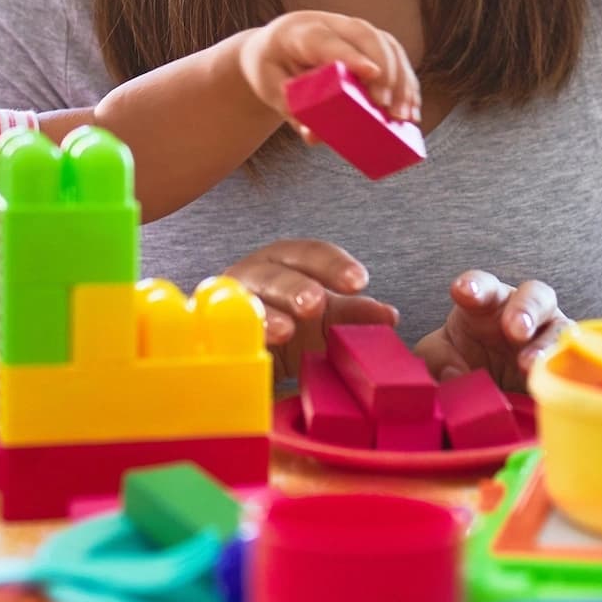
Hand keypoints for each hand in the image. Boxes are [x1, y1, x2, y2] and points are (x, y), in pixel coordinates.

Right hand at [217, 239, 399, 359]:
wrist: (238, 348)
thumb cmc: (285, 322)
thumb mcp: (323, 321)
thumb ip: (353, 315)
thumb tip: (389, 316)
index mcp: (284, 262)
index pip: (308, 254)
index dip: (333, 265)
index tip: (359, 282)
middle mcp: (253, 275)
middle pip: (274, 273)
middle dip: (295, 286)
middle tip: (317, 303)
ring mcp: (227, 303)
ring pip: (244, 301)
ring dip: (266, 315)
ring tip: (286, 331)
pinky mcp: (211, 331)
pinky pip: (221, 333)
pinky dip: (237, 340)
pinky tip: (254, 348)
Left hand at [239, 12, 420, 128]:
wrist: (272, 49)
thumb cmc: (271, 70)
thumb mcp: (271, 92)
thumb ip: (293, 113)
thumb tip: (315, 137)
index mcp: (298, 32)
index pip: (327, 40)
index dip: (351, 55)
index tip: (372, 74)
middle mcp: (329, 23)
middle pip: (365, 36)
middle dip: (384, 71)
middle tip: (387, 108)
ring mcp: (351, 28)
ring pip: (386, 43)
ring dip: (401, 79)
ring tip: (405, 115)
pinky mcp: (368, 40)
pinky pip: (394, 54)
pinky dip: (406, 80)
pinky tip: (411, 108)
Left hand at [415, 270, 566, 388]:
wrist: (490, 396)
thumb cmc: (464, 363)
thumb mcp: (440, 358)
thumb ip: (437, 360)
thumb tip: (453, 374)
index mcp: (486, 304)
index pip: (482, 286)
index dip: (474, 285)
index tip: (462, 292)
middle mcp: (523, 313)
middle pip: (534, 295)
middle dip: (525, 309)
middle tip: (513, 329)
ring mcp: (549, 338)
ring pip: (561, 327)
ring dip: (546, 344)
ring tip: (527, 364)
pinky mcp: (566, 366)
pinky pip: (577, 362)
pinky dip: (569, 368)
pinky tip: (553, 379)